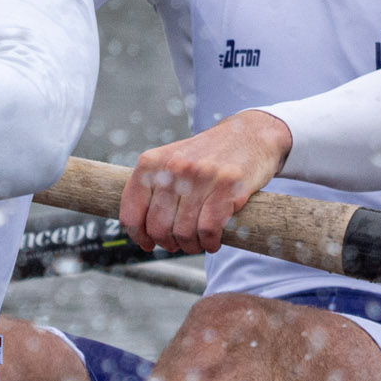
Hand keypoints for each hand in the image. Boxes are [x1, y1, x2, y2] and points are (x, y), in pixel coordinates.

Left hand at [121, 109, 292, 253]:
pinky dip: (210, 242)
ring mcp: (201, 175)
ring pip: (184, 232)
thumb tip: (142, 234)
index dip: (138, 236)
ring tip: (199, 242)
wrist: (249, 134)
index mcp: (152, 162)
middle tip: (180, 244)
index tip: (148, 244)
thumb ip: (153, 190)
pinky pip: (208, 229)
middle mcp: (173, 167)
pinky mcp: (228, 186)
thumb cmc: (207, 156)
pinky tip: (214, 240)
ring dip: (192, 246)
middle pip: (158, 227)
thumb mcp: (171, 162)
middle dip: (169, 243)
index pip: (131, 212)